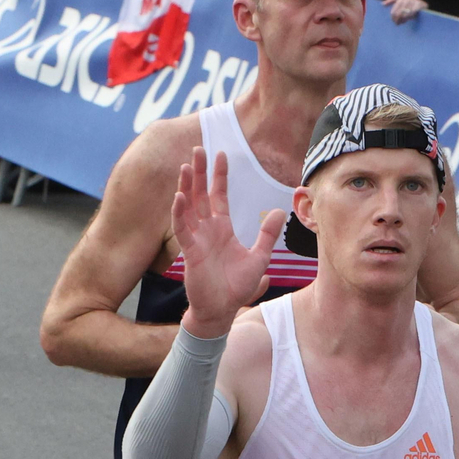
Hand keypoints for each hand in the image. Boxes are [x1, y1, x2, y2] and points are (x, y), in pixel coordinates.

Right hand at [171, 147, 281, 337]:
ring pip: (188, 207)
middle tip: (198, 149)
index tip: (222, 154)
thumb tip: (279, 212)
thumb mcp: (259, 257)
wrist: (222, 309)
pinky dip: (179, 213)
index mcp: (222, 229)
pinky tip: (179, 196)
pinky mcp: (190, 252)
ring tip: (186, 167)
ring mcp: (197, 239)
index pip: (218, 196)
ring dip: (186, 187)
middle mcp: (207, 230)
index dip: (219, 176)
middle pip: (200, 195)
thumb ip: (267, 234)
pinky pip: (182, 228)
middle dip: (200, 173)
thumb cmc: (237, 286)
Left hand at [384, 0, 428, 23]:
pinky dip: (409, 18)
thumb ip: (390, 0)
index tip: (393, 21)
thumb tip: (382, 4)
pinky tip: (407, 20)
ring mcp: (412, 2)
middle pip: (398, 14)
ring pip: (405, 15)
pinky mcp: (418, 5)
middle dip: (397, 20)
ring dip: (403, 20)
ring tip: (401, 22)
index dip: (393, 18)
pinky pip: (412, 14)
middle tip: (397, 23)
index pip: (394, 11)